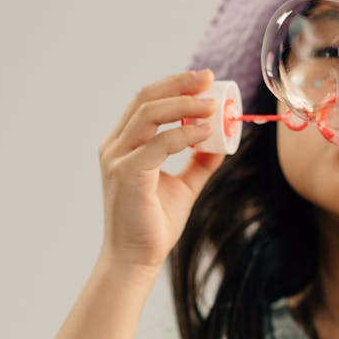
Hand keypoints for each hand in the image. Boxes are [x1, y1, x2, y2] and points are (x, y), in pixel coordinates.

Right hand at [98, 69, 223, 270]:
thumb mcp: (184, 185)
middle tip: (210, 79)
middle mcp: (116, 147)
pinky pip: (159, 143)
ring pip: (149, 113)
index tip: (206, 79)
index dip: (176, 85)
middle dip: (179, 84)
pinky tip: (205, 133)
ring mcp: (117, 158)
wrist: (136, 259)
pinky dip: (184, 133)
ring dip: (184, 104)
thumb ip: (199, 161)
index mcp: (124, 145)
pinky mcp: (126, 173)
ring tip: (212, 105)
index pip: (147, 102)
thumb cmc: (154, 224)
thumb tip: (222, 140)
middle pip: (145, 99)